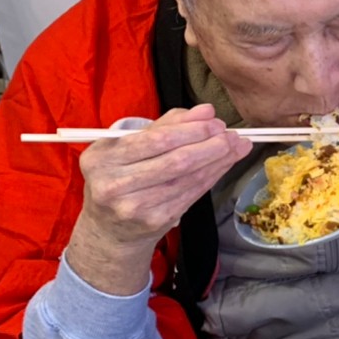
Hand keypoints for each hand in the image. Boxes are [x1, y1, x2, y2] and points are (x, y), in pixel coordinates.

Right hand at [68, 104, 250, 294]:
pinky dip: (212, 177)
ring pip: (188, 178)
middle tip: (231, 135)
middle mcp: (114, 184)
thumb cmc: (120, 177)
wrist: (109, 228)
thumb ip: (166, 125)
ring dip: (218, 161)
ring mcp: (135, 206)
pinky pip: (192, 194)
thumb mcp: (128, 147)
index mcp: (102, 158)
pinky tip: (224, 165)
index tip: (215, 121)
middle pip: (176, 161)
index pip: (157, 140)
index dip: (192, 130)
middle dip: (211, 145)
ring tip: (236, 147)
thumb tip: (206, 110)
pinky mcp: (155, 221)